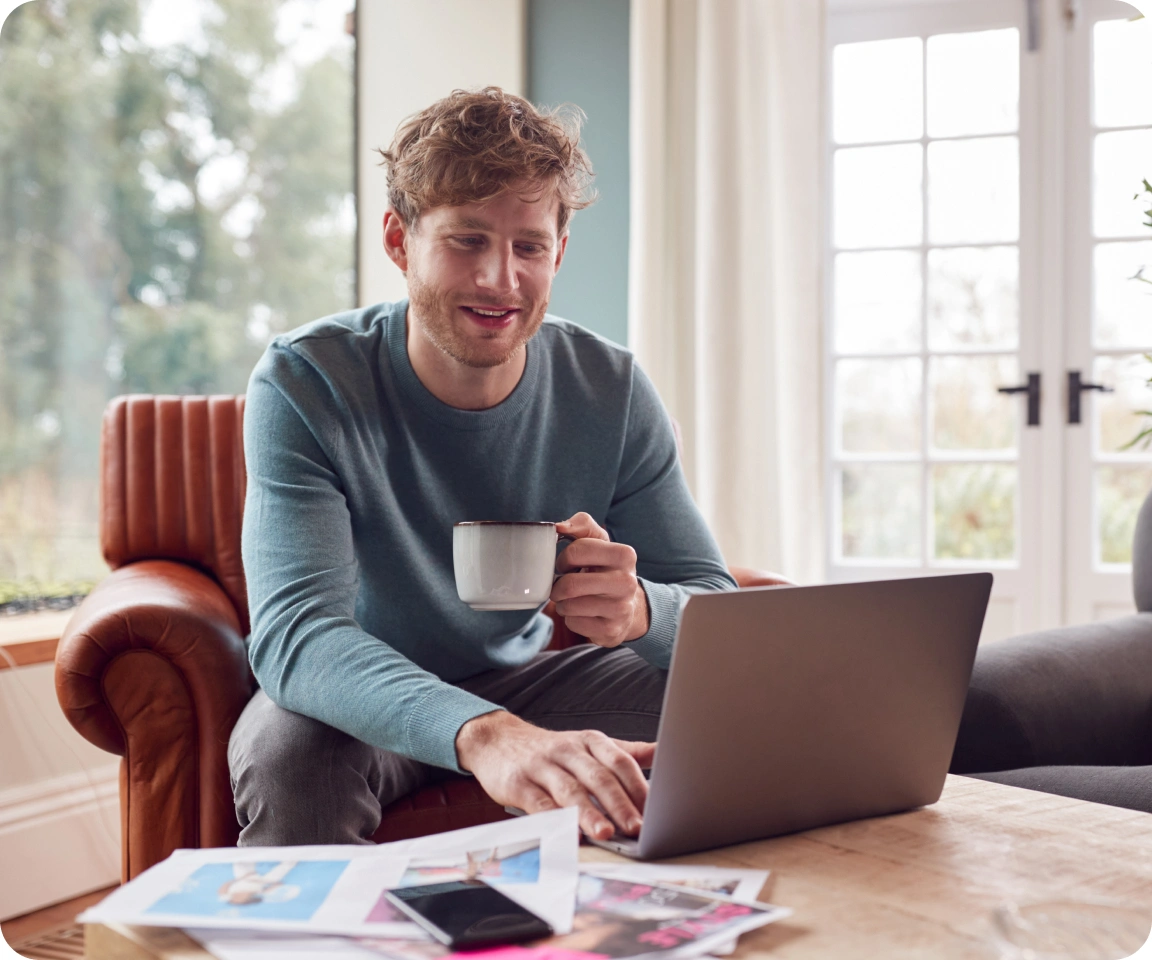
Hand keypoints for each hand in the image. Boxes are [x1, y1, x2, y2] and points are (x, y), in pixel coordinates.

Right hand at [456, 710, 654, 839]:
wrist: (496, 740)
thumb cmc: (550, 750)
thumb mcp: (588, 744)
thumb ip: (625, 753)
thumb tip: (665, 752)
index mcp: (590, 742)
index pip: (620, 762)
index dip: (639, 786)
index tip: (657, 810)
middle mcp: (568, 751)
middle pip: (599, 777)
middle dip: (620, 804)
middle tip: (638, 827)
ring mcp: (542, 766)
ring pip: (570, 790)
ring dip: (590, 813)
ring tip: (606, 833)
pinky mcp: (519, 783)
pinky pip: (539, 803)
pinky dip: (554, 819)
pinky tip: (568, 834)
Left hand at [550, 513, 649, 646]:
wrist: (629, 607)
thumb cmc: (606, 569)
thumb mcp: (599, 541)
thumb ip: (581, 525)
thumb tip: (558, 527)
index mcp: (625, 555)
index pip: (576, 551)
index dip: (563, 559)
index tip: (566, 565)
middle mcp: (627, 582)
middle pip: (569, 584)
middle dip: (558, 586)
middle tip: (563, 585)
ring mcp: (621, 609)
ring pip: (568, 606)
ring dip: (563, 603)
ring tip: (573, 599)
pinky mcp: (611, 631)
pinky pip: (573, 624)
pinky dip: (570, 619)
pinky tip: (582, 614)